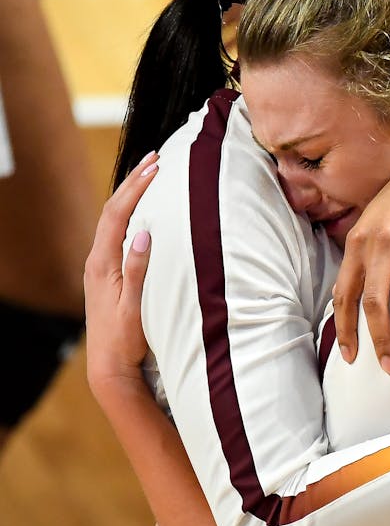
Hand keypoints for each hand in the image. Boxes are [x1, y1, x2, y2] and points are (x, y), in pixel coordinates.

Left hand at [83, 151, 159, 400]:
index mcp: (102, 263)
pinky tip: (144, 212)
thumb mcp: (134, 306)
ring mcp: (101, 268)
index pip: (118, 214)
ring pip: (115, 221)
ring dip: (132, 196)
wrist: (110, 366)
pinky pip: (118, 234)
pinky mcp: (108, 275)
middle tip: (155, 159)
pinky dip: (131, 215)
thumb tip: (143, 234)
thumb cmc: (126, 339)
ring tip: (150, 176)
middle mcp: (97, 261)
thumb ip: (137, 270)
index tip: (156, 166)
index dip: (136, 188)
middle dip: (133, 183)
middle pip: (113, 211)